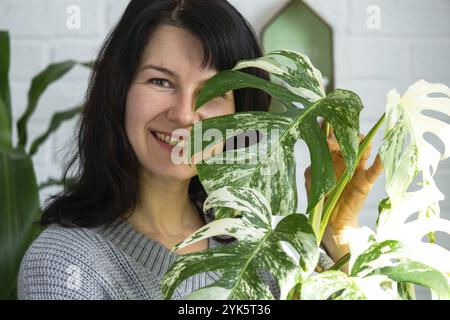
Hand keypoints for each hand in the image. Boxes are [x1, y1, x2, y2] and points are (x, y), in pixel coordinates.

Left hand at [304, 127, 383, 263]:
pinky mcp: (365, 181)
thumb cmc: (320, 196)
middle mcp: (345, 157)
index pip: (332, 134)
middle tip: (330, 144)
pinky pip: (375, 170)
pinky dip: (380, 162)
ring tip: (353, 145)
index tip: (322, 130)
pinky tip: (381, 155)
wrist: (331, 219)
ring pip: (364, 148)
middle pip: (350, 137)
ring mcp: (357, 167)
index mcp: (331, 154)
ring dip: (360, 143)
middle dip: (342, 135)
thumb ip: (315, 163)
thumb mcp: (313, 178)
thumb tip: (316, 148)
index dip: (328, 129)